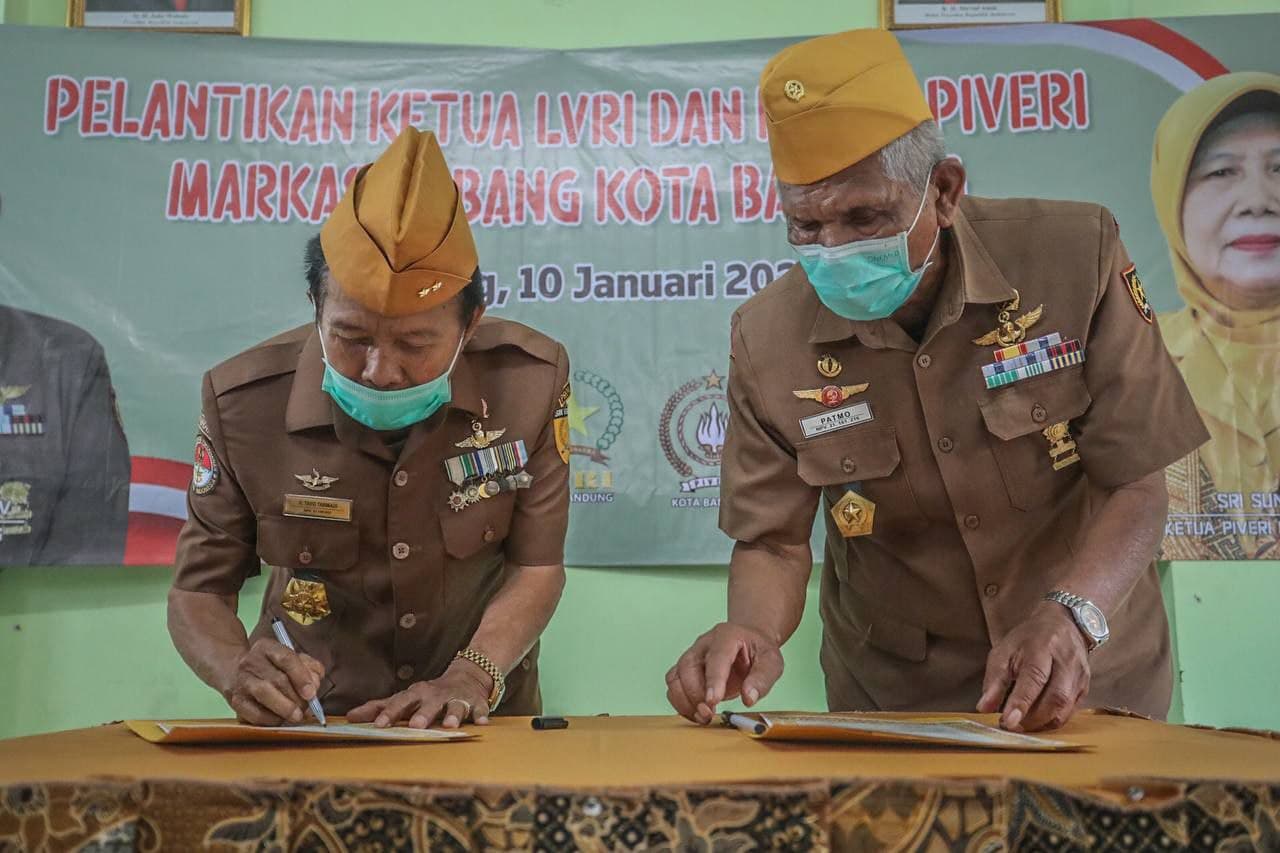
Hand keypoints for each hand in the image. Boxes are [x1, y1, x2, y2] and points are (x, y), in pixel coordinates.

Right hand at [222, 638, 323, 725]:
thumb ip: (309, 668)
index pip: (286, 658)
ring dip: (285, 708)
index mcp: (267, 647)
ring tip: (297, 716)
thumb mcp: (292, 659)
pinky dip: (271, 719)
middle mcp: (251, 661)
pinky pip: (254, 713)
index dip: (301, 677)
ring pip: (265, 694)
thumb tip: (315, 684)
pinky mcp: (235, 701)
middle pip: (278, 679)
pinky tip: (280, 720)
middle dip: (296, 697)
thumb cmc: (271, 668)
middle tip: (307, 708)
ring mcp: (241, 681)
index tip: (311, 693)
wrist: (235, 672)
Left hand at [347, 662, 492, 728]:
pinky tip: (482, 722)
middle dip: (423, 714)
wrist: (468, 676)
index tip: (379, 726)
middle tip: (415, 726)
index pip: (401, 703)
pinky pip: (480, 708)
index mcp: (417, 694)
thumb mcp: (406, 698)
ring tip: (450, 725)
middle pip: (428, 704)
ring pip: (455, 706)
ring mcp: (458, 698)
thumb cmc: (430, 694)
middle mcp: (437, 695)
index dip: (390, 713)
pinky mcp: (477, 703)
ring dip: (453, 715)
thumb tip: (349, 717)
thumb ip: (379, 708)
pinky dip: (481, 714)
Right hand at [666, 622, 783, 724]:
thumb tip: (749, 698)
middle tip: (709, 713)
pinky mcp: (685, 670)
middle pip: (688, 667)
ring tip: (703, 716)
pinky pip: (673, 687)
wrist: (748, 640)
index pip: (716, 657)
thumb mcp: (771, 661)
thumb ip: (762, 679)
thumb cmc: (758, 650)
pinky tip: (696, 713)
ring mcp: (692, 656)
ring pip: (675, 677)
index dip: (713, 680)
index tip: (713, 701)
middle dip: (695, 694)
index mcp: (726, 636)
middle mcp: (704, 644)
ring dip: (684, 701)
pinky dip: (680, 703)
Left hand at [978, 601, 1089, 731]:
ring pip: (1064, 709)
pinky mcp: (1085, 688)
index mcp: (1042, 648)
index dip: (1021, 703)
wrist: (1063, 625)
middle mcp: (1066, 663)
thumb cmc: (1029, 640)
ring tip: (1021, 725)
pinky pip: (1070, 713)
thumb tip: (984, 708)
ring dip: (1041, 724)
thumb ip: (994, 680)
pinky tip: (1037, 721)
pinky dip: (1051, 722)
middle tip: (1010, 726)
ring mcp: (1080, 676)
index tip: (1007, 722)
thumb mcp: (1004, 651)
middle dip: (1031, 719)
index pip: (1033, 678)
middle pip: (1055, 698)